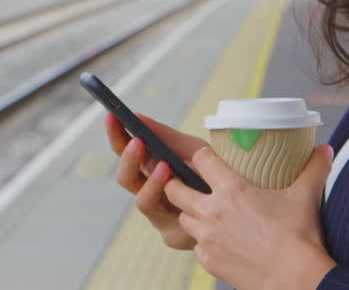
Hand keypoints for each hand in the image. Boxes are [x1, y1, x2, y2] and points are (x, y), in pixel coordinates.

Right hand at [104, 112, 207, 249]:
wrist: (237, 205)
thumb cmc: (210, 174)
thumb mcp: (191, 149)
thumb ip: (165, 136)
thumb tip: (137, 115)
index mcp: (149, 168)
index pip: (125, 151)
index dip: (116, 134)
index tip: (111, 116)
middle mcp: (148, 191)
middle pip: (125, 178)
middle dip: (128, 160)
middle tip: (137, 142)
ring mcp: (158, 214)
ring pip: (141, 201)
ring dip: (151, 183)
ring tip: (164, 167)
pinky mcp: (170, 234)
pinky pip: (164, 220)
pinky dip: (173, 204)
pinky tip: (182, 192)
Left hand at [163, 144, 337, 289]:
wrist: (296, 279)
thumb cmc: (299, 238)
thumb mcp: (305, 197)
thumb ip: (313, 169)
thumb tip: (324, 149)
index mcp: (232, 190)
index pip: (201, 159)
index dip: (202, 156)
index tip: (207, 158)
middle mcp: (213, 212)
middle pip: (175, 190)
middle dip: (178, 184)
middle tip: (189, 184)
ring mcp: (208, 238)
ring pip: (182, 219)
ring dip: (190, 214)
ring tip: (204, 214)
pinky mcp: (209, 260)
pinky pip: (195, 247)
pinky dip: (202, 243)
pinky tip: (217, 241)